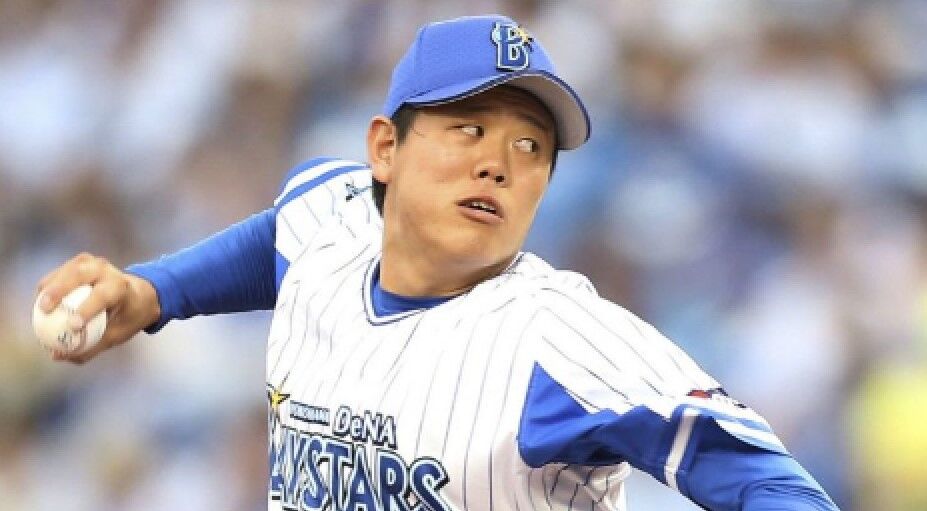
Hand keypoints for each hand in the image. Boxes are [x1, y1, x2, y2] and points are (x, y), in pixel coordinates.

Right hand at [35, 253, 160, 363]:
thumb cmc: (126, 318)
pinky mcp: (80, 262)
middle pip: (79, 274)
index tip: (72, 326)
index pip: (102, 295)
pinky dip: (48, 285)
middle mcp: (107, 270)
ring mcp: (93, 262)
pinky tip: (40, 302)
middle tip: (44, 309)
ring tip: (39, 307)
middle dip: (59, 290)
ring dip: (50, 287)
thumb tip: (56, 355)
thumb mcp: (116, 335)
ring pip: (67, 270)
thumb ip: (89, 347)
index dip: (86, 309)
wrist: (137, 294)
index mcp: (121, 286)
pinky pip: (60, 273)